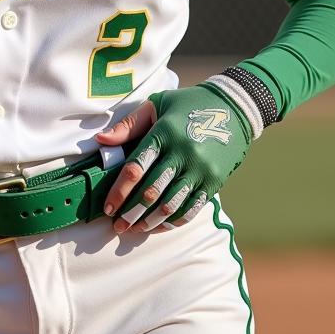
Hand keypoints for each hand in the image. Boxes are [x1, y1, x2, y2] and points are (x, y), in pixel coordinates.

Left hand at [95, 83, 251, 234]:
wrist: (233, 107)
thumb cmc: (187, 104)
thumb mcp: (157, 104)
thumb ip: (129, 125)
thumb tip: (101, 140)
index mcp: (164, 132)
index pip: (136, 168)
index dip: (119, 191)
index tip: (107, 207)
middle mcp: (182, 152)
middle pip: (151, 191)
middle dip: (130, 212)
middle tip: (117, 226)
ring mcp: (200, 169)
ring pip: (170, 205)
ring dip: (149, 222)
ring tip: (134, 229)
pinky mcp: (214, 181)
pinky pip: (191, 209)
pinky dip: (173, 222)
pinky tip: (159, 226)